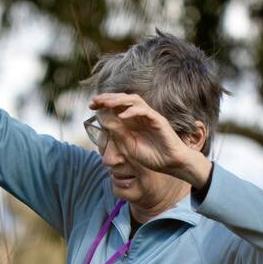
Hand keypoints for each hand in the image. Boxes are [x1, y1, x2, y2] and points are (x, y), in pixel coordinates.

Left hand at [89, 93, 210, 185]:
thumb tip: (103, 119)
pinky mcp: (159, 120)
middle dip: (108, 98)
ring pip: (134, 100)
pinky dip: (133, 112)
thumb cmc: (152, 157)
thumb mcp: (129, 146)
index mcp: (132, 121)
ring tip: (106, 104)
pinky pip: (145, 111)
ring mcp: (150, 116)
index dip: (104, 104)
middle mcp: (140, 116)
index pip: (117, 106)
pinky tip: (121, 116)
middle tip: (95, 101)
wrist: (171, 164)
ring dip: (119, 100)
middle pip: (124, 99)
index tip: (91, 106)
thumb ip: (117, 133)